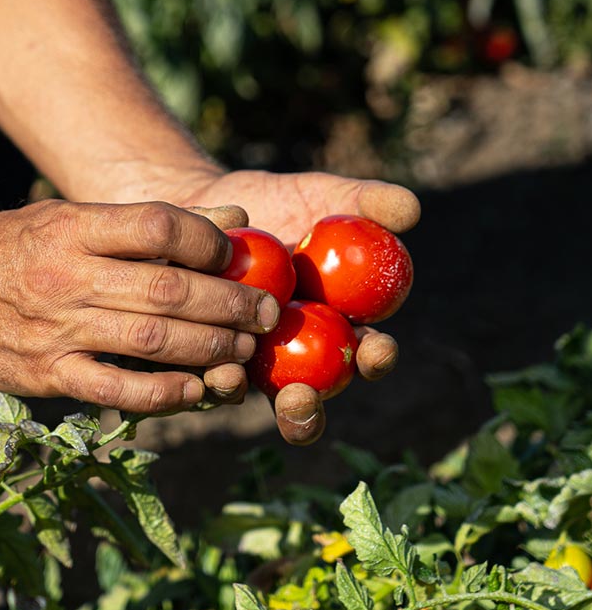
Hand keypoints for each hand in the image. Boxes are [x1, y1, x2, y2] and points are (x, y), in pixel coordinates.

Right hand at [0, 199, 280, 413]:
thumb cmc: (12, 249)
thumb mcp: (69, 217)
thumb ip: (147, 223)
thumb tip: (233, 216)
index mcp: (72, 228)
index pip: (157, 225)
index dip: (208, 241)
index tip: (234, 256)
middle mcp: (66, 277)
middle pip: (167, 289)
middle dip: (229, 303)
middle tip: (266, 313)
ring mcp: (56, 330)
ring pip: (151, 340)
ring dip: (210, 347)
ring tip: (245, 348)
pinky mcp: (48, 376)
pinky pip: (116, 390)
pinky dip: (163, 393)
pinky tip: (197, 389)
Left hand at [175, 169, 420, 444]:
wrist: (208, 207)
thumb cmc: (279, 203)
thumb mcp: (321, 197)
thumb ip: (365, 203)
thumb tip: (410, 209)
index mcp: (337, 332)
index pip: (366, 355)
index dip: (376, 358)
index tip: (376, 347)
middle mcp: (294, 362)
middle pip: (306, 403)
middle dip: (306, 412)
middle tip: (300, 398)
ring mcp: (244, 367)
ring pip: (248, 399)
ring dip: (240, 395)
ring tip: (232, 380)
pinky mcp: (199, 363)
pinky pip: (200, 379)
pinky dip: (203, 376)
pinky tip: (202, 367)